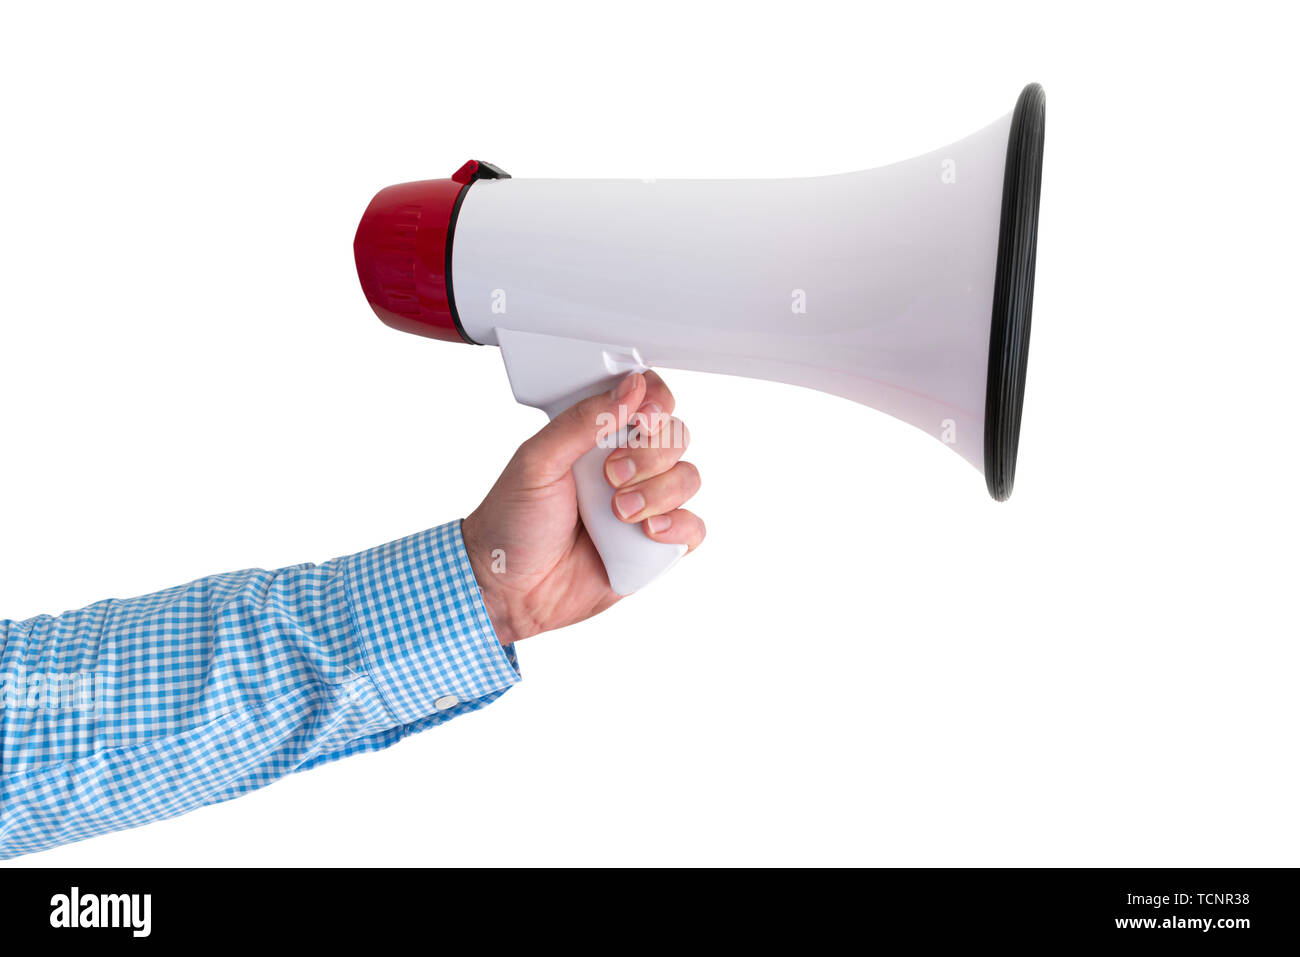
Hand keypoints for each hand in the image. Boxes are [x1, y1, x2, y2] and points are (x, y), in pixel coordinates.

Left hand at [461, 371, 703, 643]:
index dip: (658, 402)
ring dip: (658, 492)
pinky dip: (677, 527)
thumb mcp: (537, 460)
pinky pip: (693, 529)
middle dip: (649, 455)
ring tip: (619, 512)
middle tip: (611, 475)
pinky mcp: (654, 547)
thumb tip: (631, 388)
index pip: (650, 402)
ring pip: (688, 479)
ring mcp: (644, 506)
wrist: (509, 589)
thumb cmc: (513, 523)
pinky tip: (645, 532)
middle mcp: (628, 466)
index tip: (644, 419)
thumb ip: (583, 421)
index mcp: (599, 437)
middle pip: (676, 436)